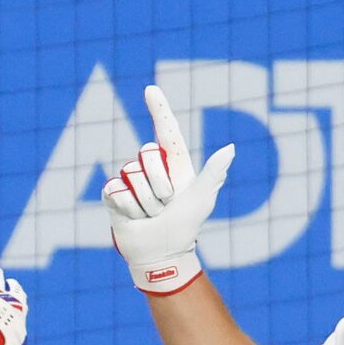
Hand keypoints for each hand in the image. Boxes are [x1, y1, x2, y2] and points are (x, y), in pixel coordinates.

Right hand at [102, 85, 235, 294]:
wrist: (161, 254)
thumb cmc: (185, 226)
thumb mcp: (202, 199)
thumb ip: (214, 172)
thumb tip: (231, 148)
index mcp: (174, 163)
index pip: (166, 129)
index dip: (158, 108)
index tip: (150, 90)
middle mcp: (150, 167)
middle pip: (147, 154)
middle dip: (158, 185)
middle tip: (164, 205)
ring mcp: (130, 179)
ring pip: (132, 173)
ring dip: (145, 201)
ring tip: (151, 214)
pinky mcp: (112, 193)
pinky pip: (116, 188)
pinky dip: (127, 206)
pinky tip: (133, 216)